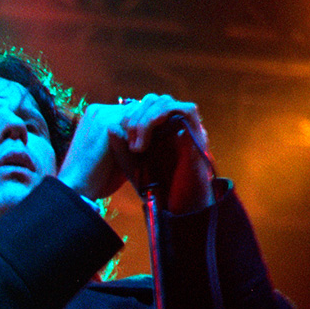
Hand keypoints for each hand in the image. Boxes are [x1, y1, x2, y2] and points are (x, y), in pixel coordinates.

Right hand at [57, 94, 213, 213]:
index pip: (132, 112)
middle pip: (139, 106)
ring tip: (172, 133)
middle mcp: (100, 111)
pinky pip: (140, 119)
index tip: (164, 133)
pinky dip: (154, 129)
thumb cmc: (93, 182)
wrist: (76, 190)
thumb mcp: (114, 159)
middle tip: (176, 127)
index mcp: (99, 118)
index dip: (149, 122)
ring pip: (142, 109)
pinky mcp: (109, 124)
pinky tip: (166, 138)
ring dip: (158, 122)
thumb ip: (129, 146)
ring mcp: (104, 115)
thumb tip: (149, 146)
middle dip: (157, 117)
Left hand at [117, 93, 213, 212]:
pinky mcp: (198, 133)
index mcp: (159, 129)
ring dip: (145, 119)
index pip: (143, 106)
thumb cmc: (156, 189)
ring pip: (164, 102)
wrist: (177, 208)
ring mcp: (187, 127)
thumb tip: (111, 127)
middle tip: (128, 142)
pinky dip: (161, 117)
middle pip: (153, 100)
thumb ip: (121, 148)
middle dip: (134, 116)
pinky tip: (147, 139)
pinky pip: (184, 110)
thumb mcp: (132, 166)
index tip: (117, 135)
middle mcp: (174, 124)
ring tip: (137, 147)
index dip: (128, 115)